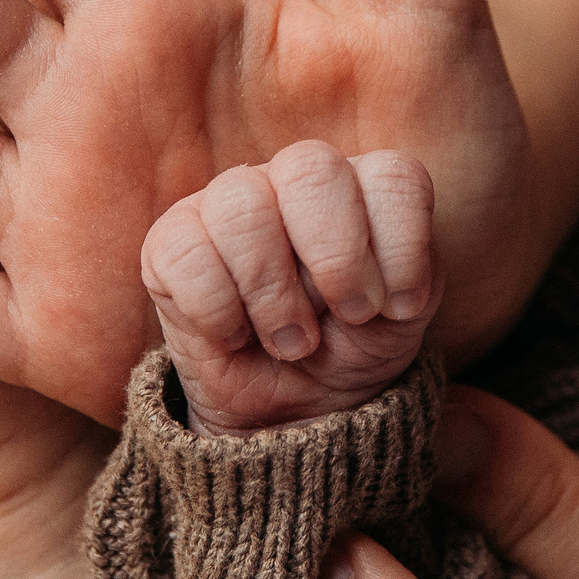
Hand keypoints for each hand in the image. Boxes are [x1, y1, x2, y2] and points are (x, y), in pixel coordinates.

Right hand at [142, 141, 438, 436]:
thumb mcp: (399, 320)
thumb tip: (372, 277)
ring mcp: (227, 203)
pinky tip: (235, 336)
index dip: (401, 247)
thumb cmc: (350, 347)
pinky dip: (217, 310)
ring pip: (242, 206)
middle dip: (337, 258)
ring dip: (274, 293)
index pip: (393, 176)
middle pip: (312, 168)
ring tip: (291, 342)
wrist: (291, 410)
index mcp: (360, 186)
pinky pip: (185, 251)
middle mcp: (292, 180)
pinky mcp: (170, 243)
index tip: (396, 308)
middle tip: (346, 315)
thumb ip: (407, 278)